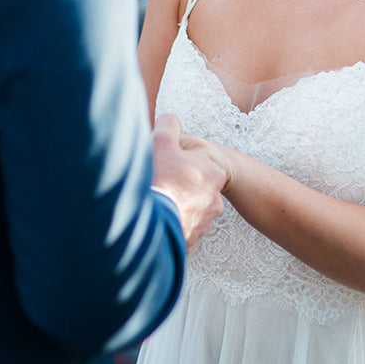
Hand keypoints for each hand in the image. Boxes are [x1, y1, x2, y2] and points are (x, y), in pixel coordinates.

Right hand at [152, 113, 225, 252]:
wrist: (149, 222)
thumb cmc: (159, 178)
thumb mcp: (162, 140)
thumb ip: (169, 125)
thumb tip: (170, 120)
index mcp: (214, 174)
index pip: (196, 163)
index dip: (178, 162)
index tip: (165, 165)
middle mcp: (215, 201)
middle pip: (191, 186)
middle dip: (177, 184)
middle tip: (159, 182)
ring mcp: (203, 224)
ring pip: (187, 208)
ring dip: (174, 205)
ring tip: (156, 202)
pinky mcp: (190, 242)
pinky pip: (179, 228)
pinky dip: (169, 223)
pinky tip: (157, 218)